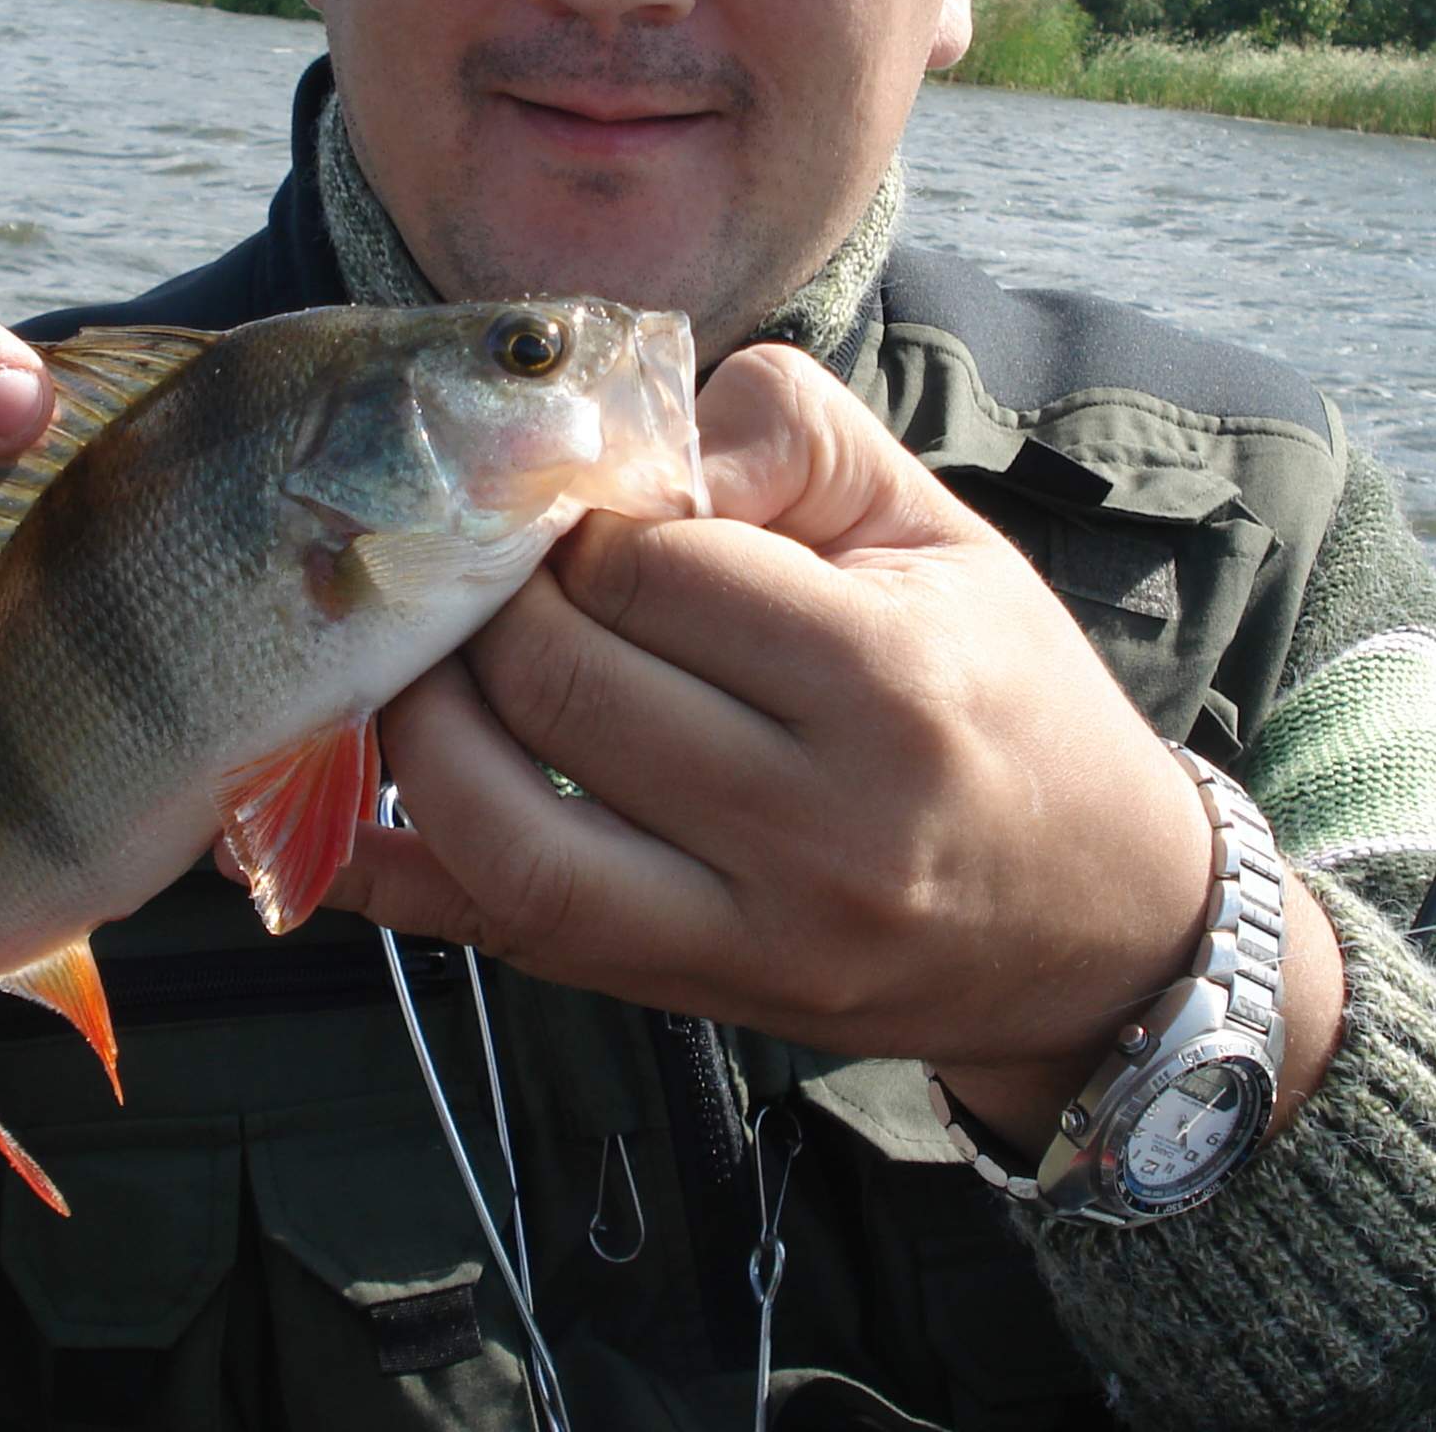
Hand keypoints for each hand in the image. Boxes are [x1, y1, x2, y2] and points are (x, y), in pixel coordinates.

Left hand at [318, 344, 1339, 1140]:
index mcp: (890, 679)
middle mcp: (822, 826)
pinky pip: (508, 941)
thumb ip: (789, 433)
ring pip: (504, 829)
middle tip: (486, 569)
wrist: (1101, 923)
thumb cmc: (1008, 697)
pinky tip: (334, 808)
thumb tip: (627, 434)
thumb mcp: (938, 526)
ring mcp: (755, 937)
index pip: (648, 568)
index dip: (579, 520)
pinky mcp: (702, 1003)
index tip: (574, 507)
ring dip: (423, 725)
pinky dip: (398, 874)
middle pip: (559, 686)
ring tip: (421, 658)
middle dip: (491, 605)